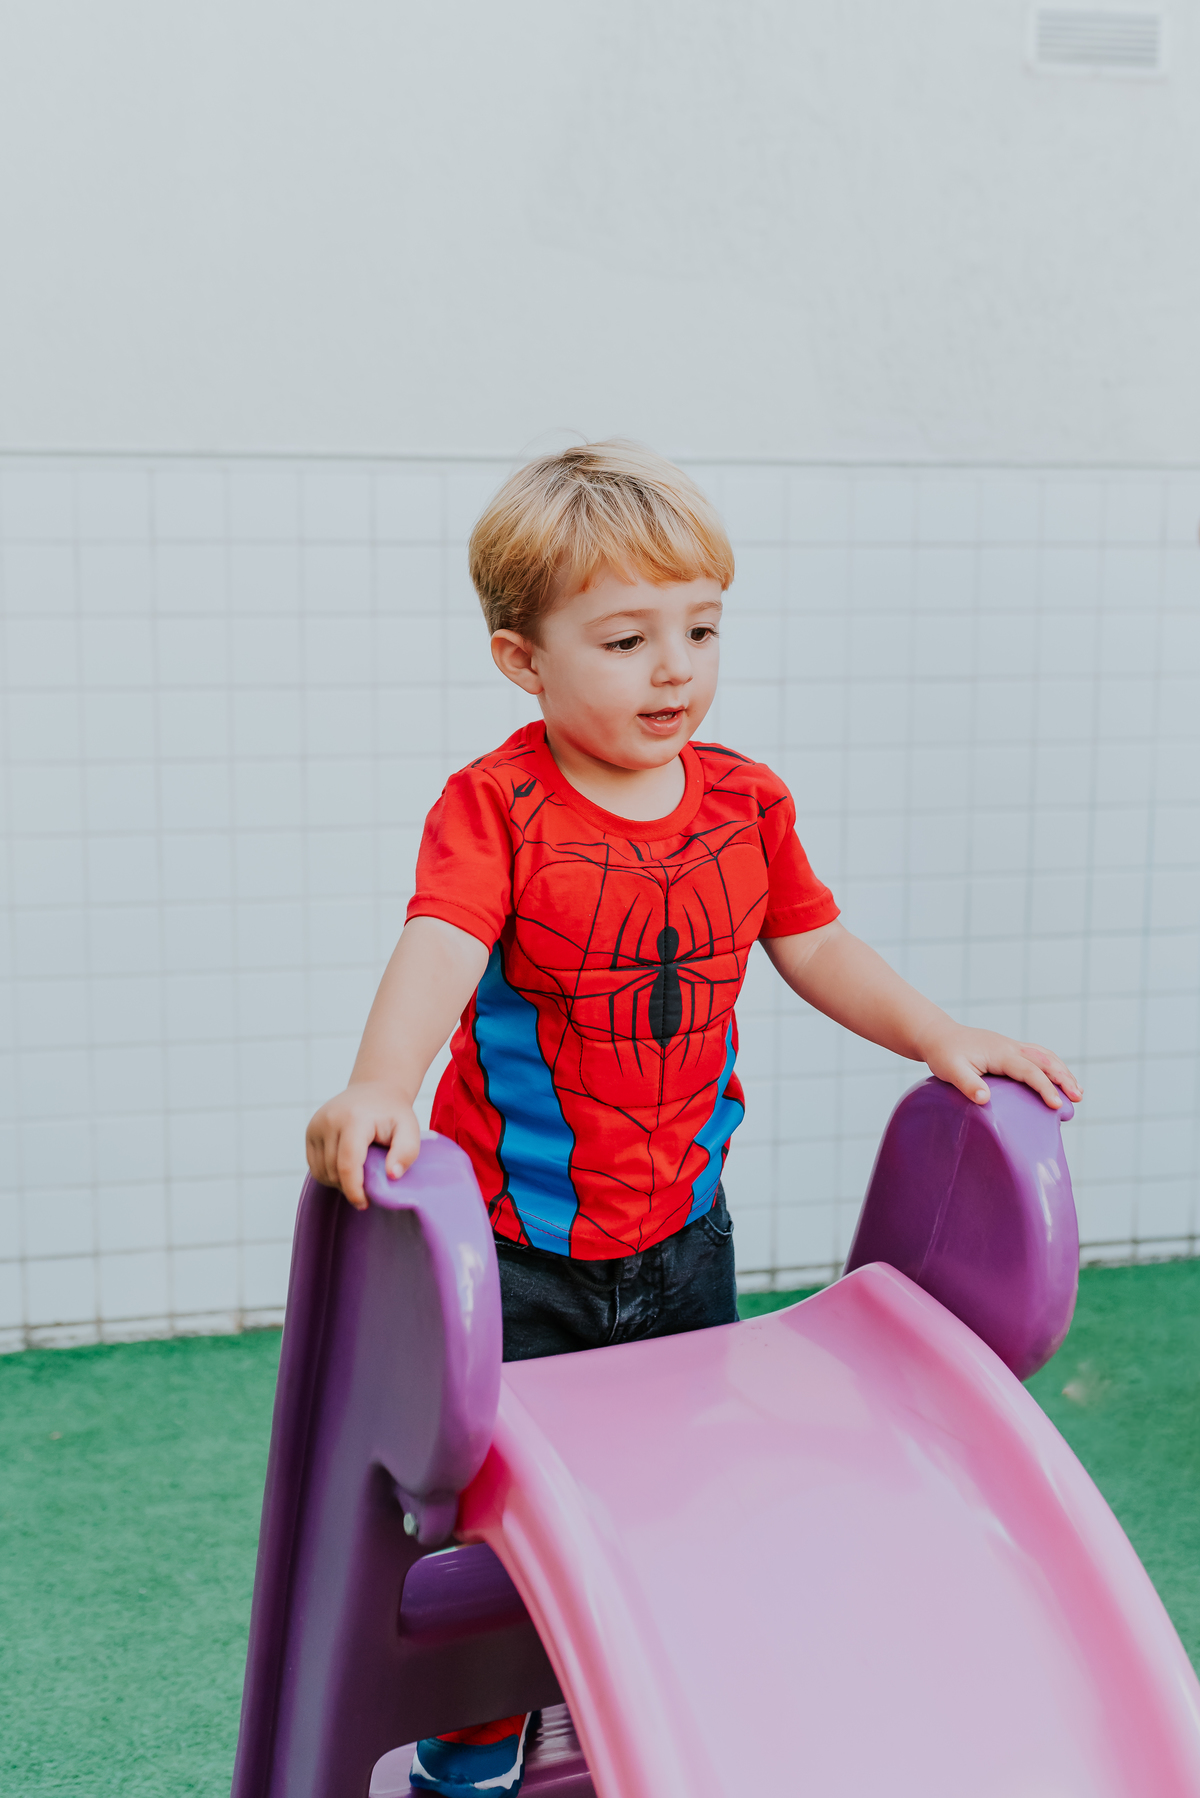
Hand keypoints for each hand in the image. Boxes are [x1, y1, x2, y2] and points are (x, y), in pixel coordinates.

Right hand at [305, 1083, 420, 1209]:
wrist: (375, 1090)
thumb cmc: (394, 1113)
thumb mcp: (410, 1129)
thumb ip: (406, 1152)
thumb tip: (392, 1175)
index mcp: (354, 1119)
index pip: (347, 1163)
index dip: (354, 1189)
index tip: (364, 1204)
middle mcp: (330, 1119)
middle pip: (334, 1171)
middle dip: (350, 1187)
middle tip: (368, 1187)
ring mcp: (316, 1124)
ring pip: (321, 1171)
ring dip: (338, 1182)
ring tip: (359, 1176)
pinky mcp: (310, 1130)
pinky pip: (314, 1165)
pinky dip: (329, 1174)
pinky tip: (346, 1169)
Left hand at [919, 1028, 1082, 1110]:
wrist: (937, 1035)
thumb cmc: (943, 1054)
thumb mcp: (950, 1070)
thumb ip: (967, 1084)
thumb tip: (984, 1099)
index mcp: (1001, 1052)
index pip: (1030, 1071)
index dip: (1045, 1087)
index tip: (1056, 1105)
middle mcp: (1011, 1047)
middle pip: (1045, 1060)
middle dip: (1064, 1078)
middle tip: (1079, 1097)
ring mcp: (1012, 1047)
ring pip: (1045, 1056)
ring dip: (1062, 1071)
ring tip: (1077, 1091)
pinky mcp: (1009, 1051)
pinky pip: (1037, 1056)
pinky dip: (1052, 1067)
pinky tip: (1058, 1079)